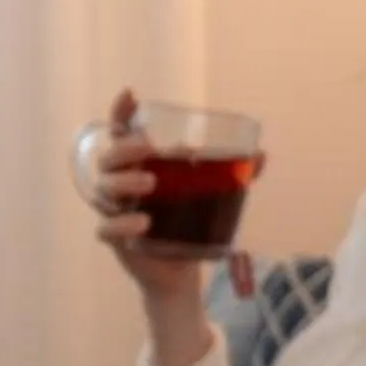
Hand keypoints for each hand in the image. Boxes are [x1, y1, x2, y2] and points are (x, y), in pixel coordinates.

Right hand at [84, 87, 234, 310]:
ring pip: (104, 189)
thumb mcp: (211, 196)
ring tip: (151, 185)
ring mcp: (115, 211)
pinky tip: (142, 224)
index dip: (121, 113)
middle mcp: (121, 185)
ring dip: (124, 183)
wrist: (181, 270)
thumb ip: (234, 175)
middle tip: (149, 148)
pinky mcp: (115, 239)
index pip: (122, 134)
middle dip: (125, 149)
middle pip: (109, 159)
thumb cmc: (190, 223)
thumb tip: (261, 155)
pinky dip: (121, 224)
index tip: (130, 95)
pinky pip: (106, 228)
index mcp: (139, 166)